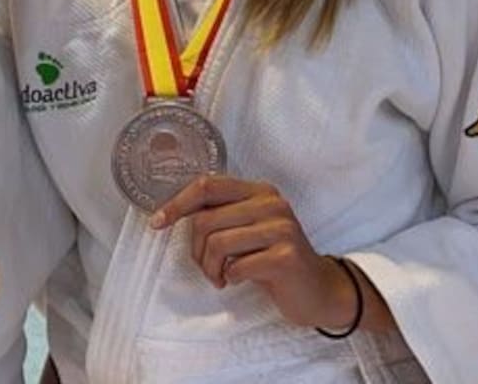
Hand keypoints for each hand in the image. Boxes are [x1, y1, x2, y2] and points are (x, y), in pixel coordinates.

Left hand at [150, 176, 357, 331]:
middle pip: (206, 220)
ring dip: (212, 268)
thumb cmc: (274, 259)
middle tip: (208, 268)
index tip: (157, 222)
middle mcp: (271, 202)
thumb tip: (175, 212)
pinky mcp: (286, 256)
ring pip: (218, 243)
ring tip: (221, 277)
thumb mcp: (249, 229)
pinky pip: (237, 266)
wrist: (319, 291)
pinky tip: (239, 280)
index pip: (207, 186)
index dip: (177, 203)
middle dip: (197, 251)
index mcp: (258, 190)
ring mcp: (281, 227)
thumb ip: (222, 215)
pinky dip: (230, 278)